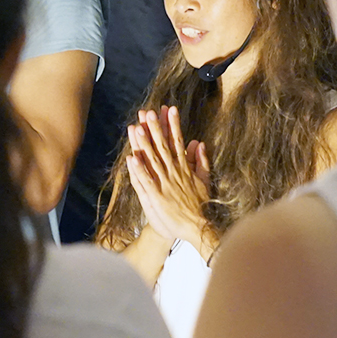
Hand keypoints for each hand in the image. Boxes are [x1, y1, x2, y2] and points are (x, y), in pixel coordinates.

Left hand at [126, 105, 211, 246]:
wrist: (198, 228)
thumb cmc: (199, 206)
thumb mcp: (205, 180)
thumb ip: (202, 161)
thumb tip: (199, 143)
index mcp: (183, 168)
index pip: (176, 142)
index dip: (171, 125)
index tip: (168, 109)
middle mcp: (173, 173)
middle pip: (161, 147)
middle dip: (154, 128)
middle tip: (148, 112)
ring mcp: (164, 184)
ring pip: (152, 160)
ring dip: (144, 144)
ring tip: (137, 128)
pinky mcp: (156, 197)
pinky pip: (145, 181)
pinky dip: (138, 170)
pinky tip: (131, 158)